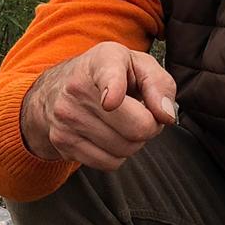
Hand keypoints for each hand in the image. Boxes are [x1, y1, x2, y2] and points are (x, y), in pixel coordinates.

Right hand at [20, 43, 178, 169]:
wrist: (58, 87)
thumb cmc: (108, 75)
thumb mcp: (139, 65)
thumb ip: (160, 85)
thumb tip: (165, 116)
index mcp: (102, 61)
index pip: (108, 76)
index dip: (113, 89)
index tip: (110, 101)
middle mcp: (78, 88)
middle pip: (136, 128)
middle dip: (149, 126)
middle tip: (141, 114)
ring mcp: (67, 117)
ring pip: (125, 149)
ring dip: (133, 142)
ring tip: (122, 123)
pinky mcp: (62, 142)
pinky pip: (109, 163)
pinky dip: (116, 155)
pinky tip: (108, 136)